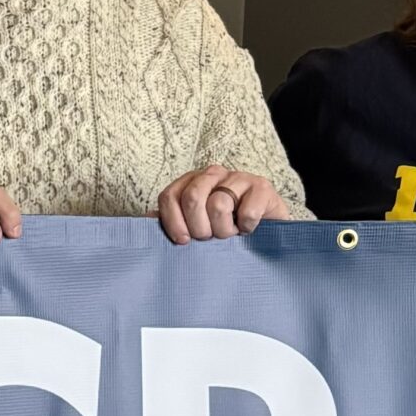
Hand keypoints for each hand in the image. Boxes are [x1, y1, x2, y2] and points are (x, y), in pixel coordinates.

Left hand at [157, 166, 292, 242]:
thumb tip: (148, 220)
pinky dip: (246, 227)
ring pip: (219, 205)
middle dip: (199, 227)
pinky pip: (247, 211)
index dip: (173, 221)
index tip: (183, 241)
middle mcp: (213, 174)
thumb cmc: (226, 228)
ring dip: (224, 230)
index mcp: (191, 182)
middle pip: (192, 198)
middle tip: (209, 238)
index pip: (170, 196)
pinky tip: (247, 229)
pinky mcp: (262, 187)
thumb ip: (172, 221)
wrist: (267, 229)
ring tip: (230, 234)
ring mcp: (238, 177)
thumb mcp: (196, 226)